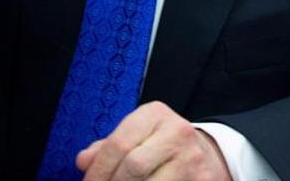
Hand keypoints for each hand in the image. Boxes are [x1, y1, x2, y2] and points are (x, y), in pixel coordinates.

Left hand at [75, 101, 232, 180]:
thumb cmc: (161, 145)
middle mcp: (177, 132)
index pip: (118, 144)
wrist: (206, 154)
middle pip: (133, 167)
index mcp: (155, 114)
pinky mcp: (203, 180)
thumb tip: (83, 161)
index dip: (98, 171)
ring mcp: (192, 159)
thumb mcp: (136, 135)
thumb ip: (107, 147)